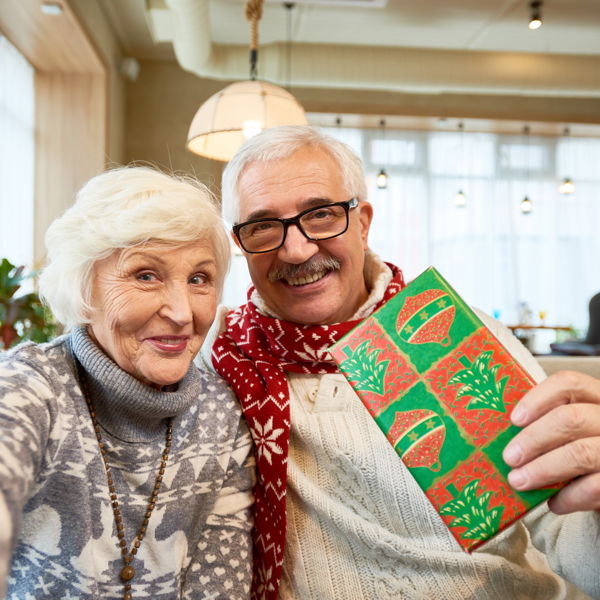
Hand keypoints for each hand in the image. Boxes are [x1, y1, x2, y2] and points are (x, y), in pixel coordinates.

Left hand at [502, 371, 599, 513]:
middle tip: (509, 458)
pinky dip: (569, 497)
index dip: (538, 398)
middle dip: (533, 439)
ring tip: (519, 481)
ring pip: (580, 453)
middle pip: (570, 418)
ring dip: (543, 469)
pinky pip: (595, 487)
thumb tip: (502, 434)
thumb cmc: (583, 453)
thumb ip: (547, 424)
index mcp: (596, 397)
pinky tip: (554, 503)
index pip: (569, 383)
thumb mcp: (571, 431)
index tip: (514, 419)